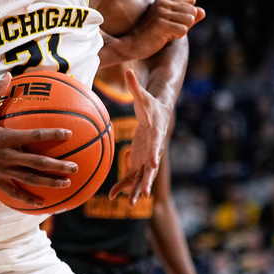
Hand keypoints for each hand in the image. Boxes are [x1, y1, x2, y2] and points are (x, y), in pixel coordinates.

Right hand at [0, 73, 77, 206]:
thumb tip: (8, 74)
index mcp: (2, 136)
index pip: (33, 135)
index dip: (52, 135)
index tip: (69, 134)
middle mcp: (3, 155)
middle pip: (36, 163)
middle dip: (58, 166)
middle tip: (75, 167)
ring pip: (28, 178)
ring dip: (49, 182)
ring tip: (66, 184)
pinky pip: (12, 191)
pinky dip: (27, 198)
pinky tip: (41, 203)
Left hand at [109, 68, 168, 204]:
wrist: (160, 115)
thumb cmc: (151, 104)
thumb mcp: (143, 96)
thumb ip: (135, 85)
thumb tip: (127, 69)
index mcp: (155, 134)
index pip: (156, 144)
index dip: (154, 153)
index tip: (153, 162)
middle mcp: (153, 149)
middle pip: (152, 167)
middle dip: (148, 180)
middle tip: (144, 193)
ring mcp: (147, 157)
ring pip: (142, 176)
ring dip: (136, 189)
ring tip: (130, 204)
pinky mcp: (140, 159)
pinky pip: (132, 175)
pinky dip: (124, 185)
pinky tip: (113, 196)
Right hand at [116, 0, 204, 61]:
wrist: (134, 44)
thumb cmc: (154, 33)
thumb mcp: (173, 22)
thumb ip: (189, 16)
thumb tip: (202, 11)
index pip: (191, 3)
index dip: (185, 15)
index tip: (170, 21)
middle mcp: (162, 2)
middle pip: (192, 11)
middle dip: (185, 23)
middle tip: (168, 29)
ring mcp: (160, 12)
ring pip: (190, 20)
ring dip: (182, 30)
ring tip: (166, 32)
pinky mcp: (160, 24)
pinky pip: (184, 30)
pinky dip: (177, 36)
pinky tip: (164, 37)